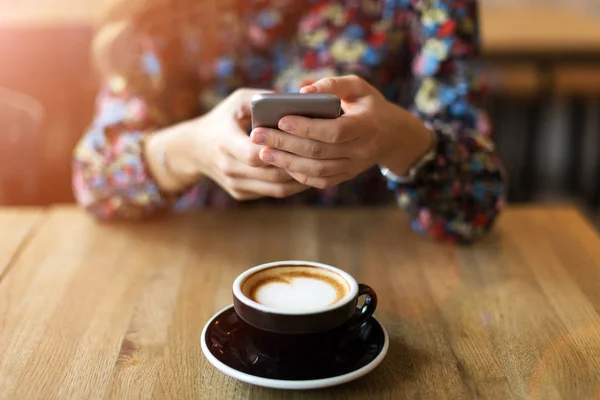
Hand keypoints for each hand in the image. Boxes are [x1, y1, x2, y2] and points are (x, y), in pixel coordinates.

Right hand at [146, 89, 308, 199]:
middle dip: (297, 165)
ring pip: (275, 187)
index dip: (280, 149)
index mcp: (224, 142)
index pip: (255, 153)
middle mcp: (228, 167)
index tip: (303, 140)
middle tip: (323, 156)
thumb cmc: (223, 119)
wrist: (194, 149)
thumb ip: (263, 98)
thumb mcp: (237, 101)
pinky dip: (292, 185)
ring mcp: (235, 184)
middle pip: (271, 173)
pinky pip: (272, 192)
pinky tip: (309, 173)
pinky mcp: (241, 194)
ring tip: (321, 166)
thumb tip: (295, 101)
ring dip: (300, 179)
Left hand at [249, 75, 433, 188]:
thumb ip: (333, 84)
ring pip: (316, 170)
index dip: (306, 127)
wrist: (390, 134)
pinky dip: (297, 174)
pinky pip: (318, 180)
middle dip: (285, 144)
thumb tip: (303, 92)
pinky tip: (279, 163)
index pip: (334, 131)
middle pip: (319, 152)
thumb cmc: (367, 104)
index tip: (280, 120)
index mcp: (366, 126)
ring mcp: (354, 167)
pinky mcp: (345, 176)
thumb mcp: (357, 86)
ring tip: (261, 152)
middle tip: (258, 135)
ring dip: (286, 162)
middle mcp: (362, 151)